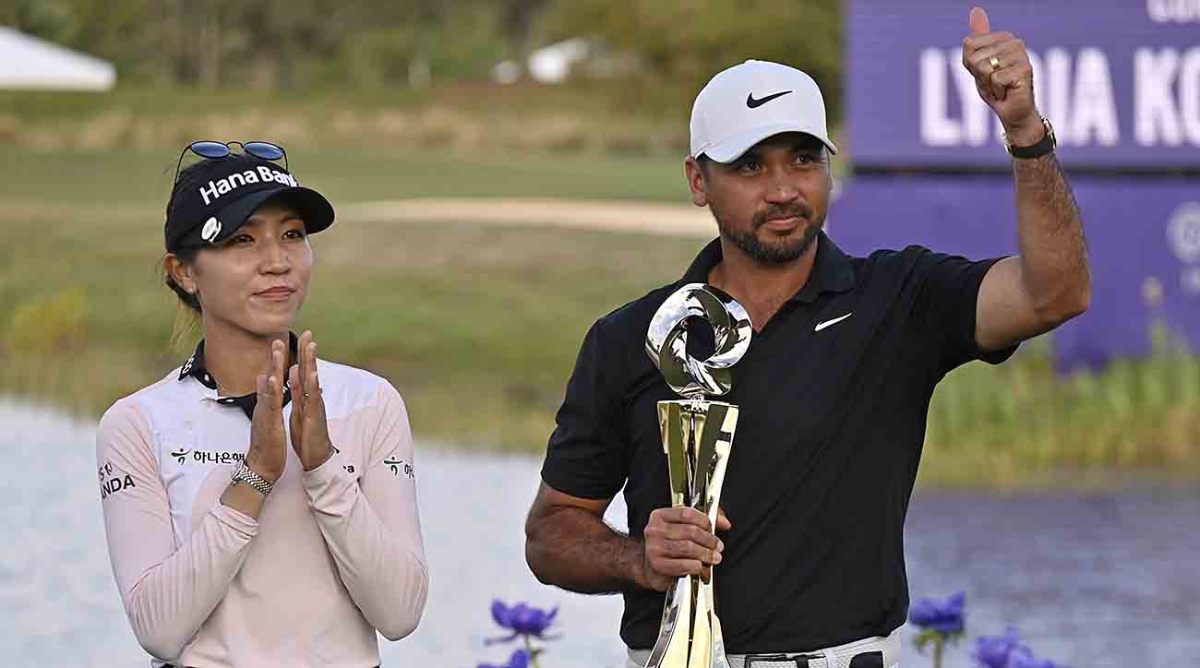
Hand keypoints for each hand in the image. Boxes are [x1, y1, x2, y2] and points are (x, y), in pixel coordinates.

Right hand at [245, 339, 287, 482]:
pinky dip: (271, 390)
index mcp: (267, 404)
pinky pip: (270, 403)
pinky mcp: (268, 421)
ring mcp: (265, 412)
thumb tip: (262, 380)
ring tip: (277, 351)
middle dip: (274, 358)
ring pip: (269, 386)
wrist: (261, 465)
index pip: (272, 379)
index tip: (280, 344)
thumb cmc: (266, 442)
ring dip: (273, 367)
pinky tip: (273, 378)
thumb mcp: (266, 416)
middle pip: (269, 377)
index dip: (276, 362)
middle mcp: (264, 405)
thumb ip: (264, 398)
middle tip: (278, 339)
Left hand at [288, 330, 333, 470]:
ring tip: (311, 347)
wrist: (317, 455)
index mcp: (306, 396)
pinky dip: (312, 385)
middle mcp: (312, 397)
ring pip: (313, 381)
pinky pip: (313, 398)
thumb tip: (294, 374)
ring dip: (312, 363)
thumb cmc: (309, 434)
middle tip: (308, 333)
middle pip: (310, 370)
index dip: (302, 354)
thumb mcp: (300, 409)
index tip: (302, 336)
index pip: (303, 371)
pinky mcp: (314, 416)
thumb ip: (298, 391)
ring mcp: (315, 405)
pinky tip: (311, 374)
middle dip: (308, 352)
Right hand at [639, 506, 731, 591]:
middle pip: (690, 531)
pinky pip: (683, 564)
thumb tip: (725, 522)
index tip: (712, 529)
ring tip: (714, 558)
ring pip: (688, 547)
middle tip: (718, 547)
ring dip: (705, 554)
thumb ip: (703, 521)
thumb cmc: (668, 546)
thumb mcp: (682, 528)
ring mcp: (654, 547)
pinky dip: (696, 566)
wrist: (650, 567)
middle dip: (709, 540)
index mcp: (660, 516)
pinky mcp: (658, 565)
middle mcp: (654, 530)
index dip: (704, 521)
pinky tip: (700, 566)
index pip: (687, 513)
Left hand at [961, 6, 1042, 143]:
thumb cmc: (996, 88)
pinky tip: (1008, 92)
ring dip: (988, 84)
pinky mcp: (1025, 70)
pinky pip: (995, 79)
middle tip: (994, 83)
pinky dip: (997, 91)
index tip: (985, 73)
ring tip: (1001, 87)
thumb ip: (977, 39)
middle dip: (979, 77)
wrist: (1012, 112)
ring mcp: (1021, 55)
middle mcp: (1015, 42)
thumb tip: (975, 10)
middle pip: (976, 57)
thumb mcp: (978, 64)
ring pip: (985, 68)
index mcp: (1003, 38)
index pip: (969, 44)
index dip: (971, 65)